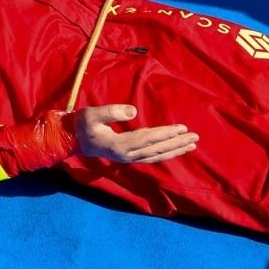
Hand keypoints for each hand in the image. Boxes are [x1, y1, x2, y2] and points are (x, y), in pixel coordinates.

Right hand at [75, 104, 196, 164]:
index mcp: (120, 145)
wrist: (73, 140)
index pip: (149, 139)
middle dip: (177, 143)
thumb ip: (111, 111)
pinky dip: (166, 154)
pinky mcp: (129, 158)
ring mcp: (129, 158)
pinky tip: (174, 150)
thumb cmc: (82, 124)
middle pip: (157, 149)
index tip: (182, 128)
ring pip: (157, 156)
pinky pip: (152, 157)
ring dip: (175, 150)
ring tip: (191, 145)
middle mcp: (128, 155)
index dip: (166, 134)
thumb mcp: (92, 114)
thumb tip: (133, 111)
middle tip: (195, 137)